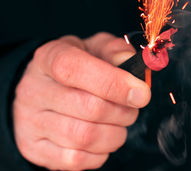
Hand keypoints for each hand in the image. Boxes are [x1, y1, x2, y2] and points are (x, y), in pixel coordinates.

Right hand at [13, 33, 150, 169]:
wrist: (44, 89)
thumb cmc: (78, 67)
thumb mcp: (96, 48)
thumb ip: (115, 50)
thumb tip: (129, 61)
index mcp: (49, 57)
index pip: (75, 69)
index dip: (114, 83)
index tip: (141, 93)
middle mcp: (33, 89)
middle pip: (88, 107)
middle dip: (123, 111)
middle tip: (132, 107)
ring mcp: (30, 122)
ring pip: (84, 137)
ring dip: (115, 133)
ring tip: (120, 122)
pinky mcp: (35, 149)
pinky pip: (77, 160)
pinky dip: (101, 152)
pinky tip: (104, 138)